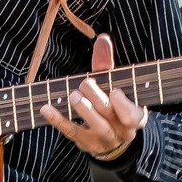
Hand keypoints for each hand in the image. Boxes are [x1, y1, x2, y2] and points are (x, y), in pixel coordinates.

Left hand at [41, 34, 146, 163]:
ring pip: (96, 127)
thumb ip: (107, 65)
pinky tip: (46, 109)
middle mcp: (122, 131)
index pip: (132, 115)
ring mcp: (104, 140)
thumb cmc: (115, 106)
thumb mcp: (116, 86)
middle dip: (97, 99)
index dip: (123, 106)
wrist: (113, 139)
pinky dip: (58, 120)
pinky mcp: (85, 142)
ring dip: (84, 111)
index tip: (114, 92)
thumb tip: (102, 39)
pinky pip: (71, 131)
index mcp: (135, 117)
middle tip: (85, 83)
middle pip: (109, 115)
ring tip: (73, 95)